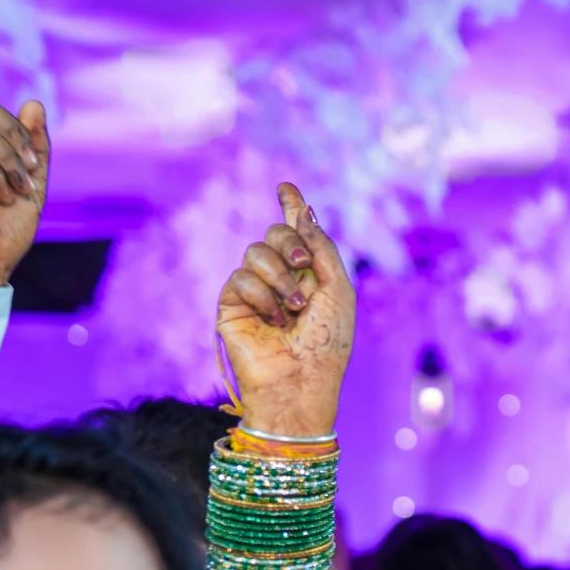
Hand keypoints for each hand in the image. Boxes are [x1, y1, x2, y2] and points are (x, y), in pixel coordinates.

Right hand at [216, 183, 354, 439]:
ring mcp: (255, 291)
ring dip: (280, 278)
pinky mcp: (232, 305)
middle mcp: (281, 279)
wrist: (301, 382)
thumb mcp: (338, 291)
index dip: (291, 207)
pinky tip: (274, 321)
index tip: (287, 187)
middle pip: (274, 233)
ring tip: (295, 308)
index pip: (296, 232)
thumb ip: (322, 248)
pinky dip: (262, 296)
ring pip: (255, 252)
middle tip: (302, 265)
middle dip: (289, 243)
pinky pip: (240, 278)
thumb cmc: (327, 344)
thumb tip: (305, 211)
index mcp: (310, 274)